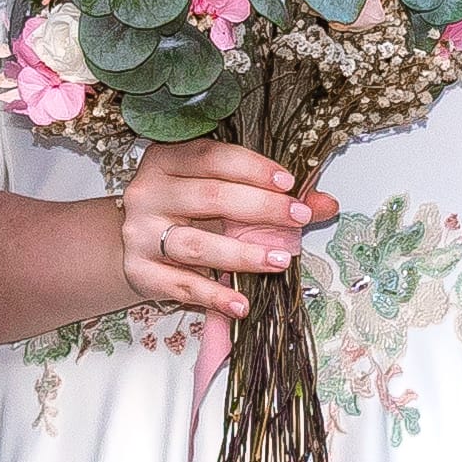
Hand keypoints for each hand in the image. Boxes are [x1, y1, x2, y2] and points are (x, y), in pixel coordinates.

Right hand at [113, 138, 308, 322]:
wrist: (135, 242)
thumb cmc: (186, 209)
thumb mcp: (221, 190)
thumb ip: (271, 193)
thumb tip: (326, 204)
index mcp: (166, 160)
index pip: (212, 157)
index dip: (253, 168)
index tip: (289, 182)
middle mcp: (148, 192)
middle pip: (209, 197)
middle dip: (260, 208)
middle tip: (298, 218)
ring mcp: (139, 233)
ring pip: (196, 244)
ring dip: (242, 254)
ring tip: (280, 261)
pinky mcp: (139, 271)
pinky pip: (182, 285)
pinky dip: (215, 296)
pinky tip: (242, 304)